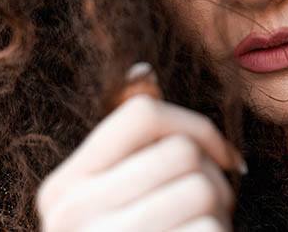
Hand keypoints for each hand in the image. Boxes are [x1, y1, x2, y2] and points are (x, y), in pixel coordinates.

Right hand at [36, 82, 245, 230]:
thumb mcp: (112, 204)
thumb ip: (127, 149)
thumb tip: (144, 71)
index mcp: (65, 189)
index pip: (142, 115)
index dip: (196, 125)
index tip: (219, 155)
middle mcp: (73, 214)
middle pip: (182, 151)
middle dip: (217, 178)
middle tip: (215, 208)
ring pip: (202, 185)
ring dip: (223, 211)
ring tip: (206, 231)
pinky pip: (210, 227)